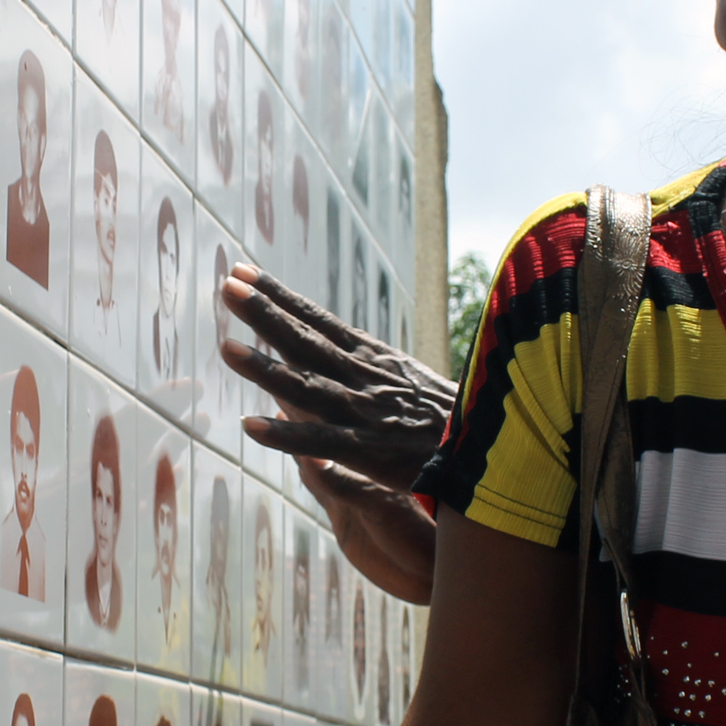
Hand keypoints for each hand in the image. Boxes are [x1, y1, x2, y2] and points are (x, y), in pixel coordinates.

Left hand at [219, 263, 455, 602]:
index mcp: (375, 359)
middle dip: (264, 313)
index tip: (242, 272)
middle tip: (225, 285)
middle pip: (306, 342)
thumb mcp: (411, 380)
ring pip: (306, 387)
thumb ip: (373, 365)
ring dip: (265, 368)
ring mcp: (367, 414)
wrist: (500, 453)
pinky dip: (287, 436)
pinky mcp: (372, 454)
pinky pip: (323, 444)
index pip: (319, 321)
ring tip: (225, 348)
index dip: (279, 297)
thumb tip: (340, 347)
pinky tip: (251, 428)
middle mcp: (366, 379)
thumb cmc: (457, 421)